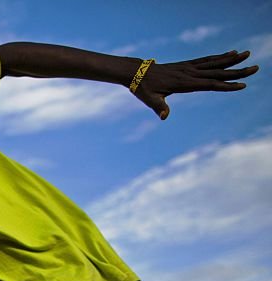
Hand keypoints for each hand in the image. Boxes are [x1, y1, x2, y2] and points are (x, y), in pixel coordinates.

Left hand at [134, 50, 257, 119]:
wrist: (135, 72)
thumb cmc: (143, 88)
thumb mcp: (149, 99)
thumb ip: (159, 107)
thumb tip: (164, 117)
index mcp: (183, 83)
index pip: (209, 84)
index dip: (226, 85)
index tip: (242, 85)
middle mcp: (189, 73)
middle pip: (217, 72)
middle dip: (237, 71)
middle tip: (255, 68)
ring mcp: (188, 67)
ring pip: (214, 63)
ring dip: (231, 59)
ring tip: (247, 54)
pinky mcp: (186, 64)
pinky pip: (206, 60)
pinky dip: (219, 57)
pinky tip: (230, 53)